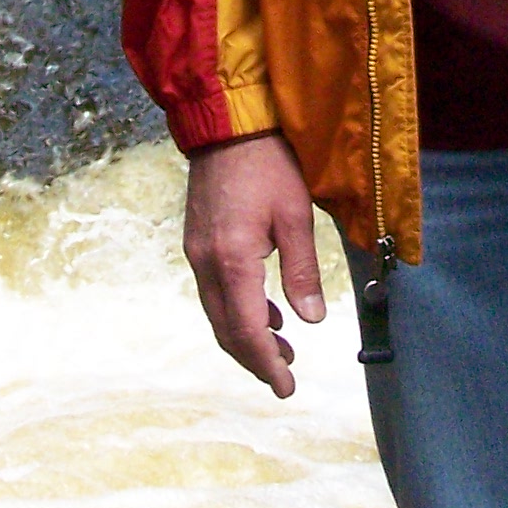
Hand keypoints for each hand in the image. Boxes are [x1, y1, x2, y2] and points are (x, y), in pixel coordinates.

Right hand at [184, 130, 325, 396]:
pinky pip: (213, 290)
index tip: (286, 386)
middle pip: (226, 330)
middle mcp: (206, 263)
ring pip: (218, 313)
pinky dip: (236, 310)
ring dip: (245, 336)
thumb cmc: (267, 162)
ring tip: (281, 346)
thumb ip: (302, 270)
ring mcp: (196, 251)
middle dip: (255, 358)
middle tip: (285, 376)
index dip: (266, 364)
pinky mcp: (197, 240)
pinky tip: (264, 310)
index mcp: (233, 260)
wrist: (226, 121)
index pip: (247, 331)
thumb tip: (311, 320)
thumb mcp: (296, 214)